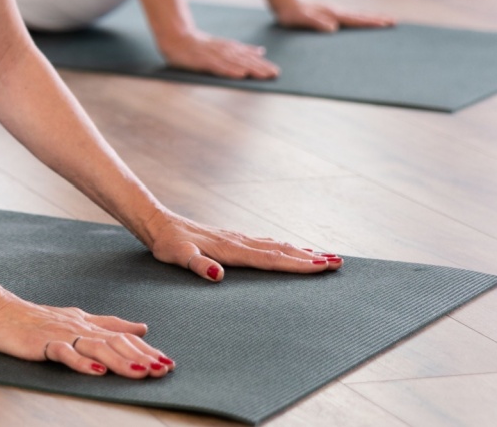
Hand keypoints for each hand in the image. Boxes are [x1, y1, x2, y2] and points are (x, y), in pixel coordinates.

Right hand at [0, 295, 174, 378]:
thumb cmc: (35, 318)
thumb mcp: (76, 318)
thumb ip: (108, 324)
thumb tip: (141, 327)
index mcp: (87, 323)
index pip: (122, 336)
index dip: (146, 350)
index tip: (168, 362)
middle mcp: (79, 327)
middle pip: (116, 343)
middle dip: (142, 357)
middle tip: (164, 369)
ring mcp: (61, 335)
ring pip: (97, 348)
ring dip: (121, 361)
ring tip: (142, 373)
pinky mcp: (43, 343)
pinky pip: (65, 353)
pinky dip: (82, 362)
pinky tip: (97, 371)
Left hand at [146, 211, 342, 283]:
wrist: (158, 223)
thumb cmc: (167, 244)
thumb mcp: (177, 256)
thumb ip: (197, 264)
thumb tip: (217, 275)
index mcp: (232, 249)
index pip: (271, 259)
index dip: (297, 264)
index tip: (322, 266)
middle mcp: (239, 242)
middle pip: (281, 249)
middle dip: (310, 257)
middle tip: (338, 262)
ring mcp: (237, 238)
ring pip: (276, 245)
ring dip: (301, 250)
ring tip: (325, 256)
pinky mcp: (232, 238)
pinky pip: (266, 243)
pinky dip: (284, 246)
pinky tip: (291, 248)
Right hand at [158, 29, 278, 79]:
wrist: (176, 38)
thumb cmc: (199, 45)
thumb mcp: (223, 46)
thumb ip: (241, 49)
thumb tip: (260, 50)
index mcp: (230, 48)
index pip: (249, 57)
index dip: (263, 64)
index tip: (276, 71)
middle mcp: (224, 51)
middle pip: (245, 60)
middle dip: (261, 67)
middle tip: (275, 74)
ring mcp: (214, 55)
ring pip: (235, 63)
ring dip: (251, 69)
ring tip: (263, 75)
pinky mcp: (204, 60)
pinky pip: (218, 67)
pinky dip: (230, 70)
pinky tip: (240, 74)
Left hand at [273, 0, 394, 32]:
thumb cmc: (289, 12)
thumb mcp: (299, 19)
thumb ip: (314, 22)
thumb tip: (332, 28)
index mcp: (332, 14)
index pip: (356, 20)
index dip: (372, 22)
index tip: (387, 23)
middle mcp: (335, 12)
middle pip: (361, 16)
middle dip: (377, 19)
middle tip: (394, 22)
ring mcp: (333, 12)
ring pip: (356, 16)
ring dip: (370, 19)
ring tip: (384, 22)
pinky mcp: (328, 13)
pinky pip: (348, 17)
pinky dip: (359, 20)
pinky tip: (360, 24)